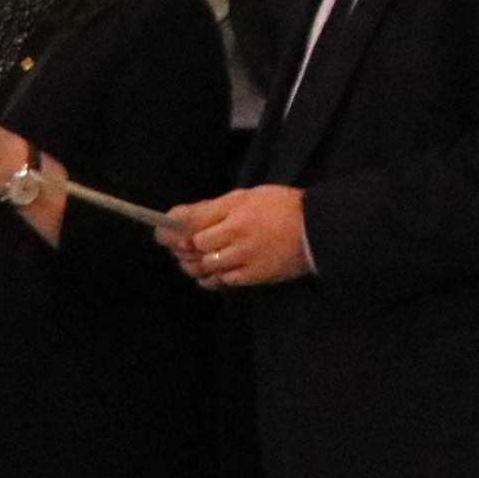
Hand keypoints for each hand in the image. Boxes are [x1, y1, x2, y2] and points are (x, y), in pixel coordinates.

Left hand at [160, 186, 313, 288]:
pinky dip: (211, 278)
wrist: (318, 229)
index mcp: (235, 208)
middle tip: (177, 247)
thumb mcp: (249, 196)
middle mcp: (236, 232)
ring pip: (205, 265)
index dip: (171, 226)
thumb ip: (217, 208)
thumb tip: (184, 218)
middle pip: (194, 245)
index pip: (192, 219)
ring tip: (192, 261)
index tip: (160, 230)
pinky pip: (222, 280)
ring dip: (193, 264)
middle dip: (181, 247)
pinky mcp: (254, 275)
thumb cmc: (282, 207)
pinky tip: (210, 274)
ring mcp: (245, 255)